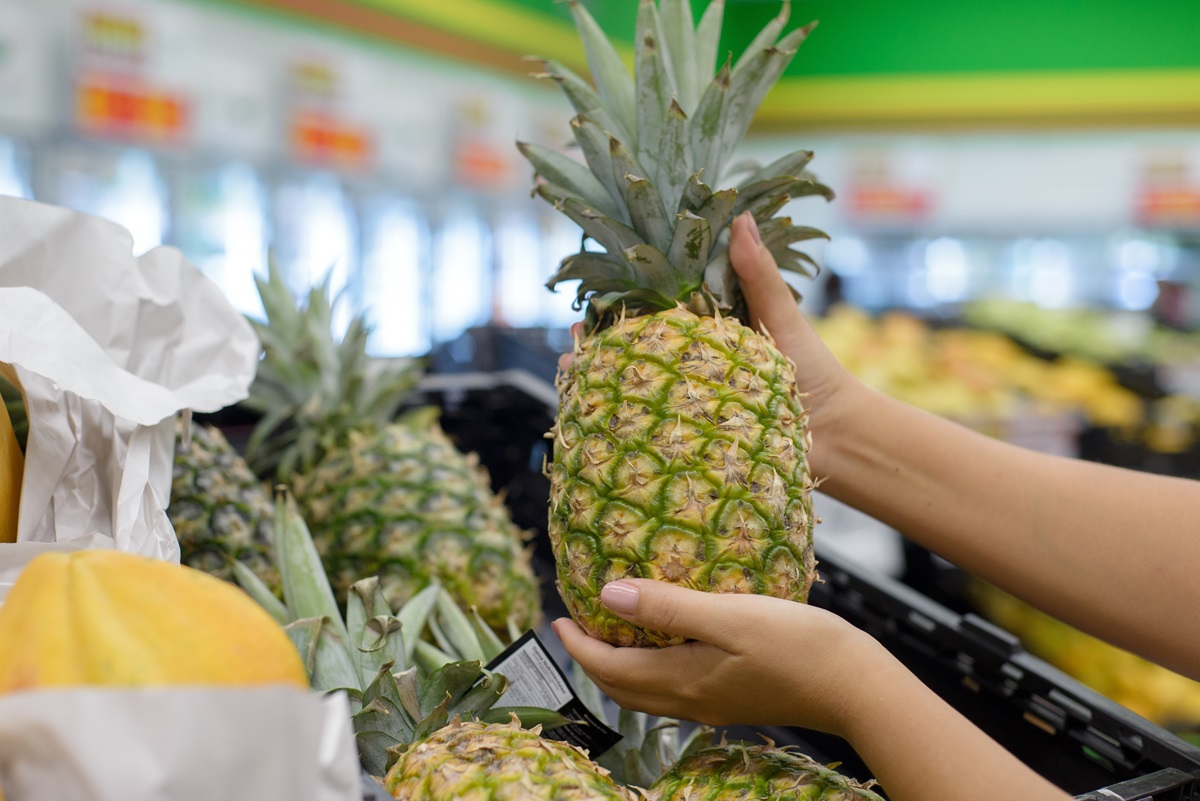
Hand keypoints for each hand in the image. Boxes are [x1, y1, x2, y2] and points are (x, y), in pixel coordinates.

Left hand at [552, 578, 903, 737]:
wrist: (854, 685)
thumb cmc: (797, 645)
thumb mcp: (729, 616)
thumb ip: (668, 606)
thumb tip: (607, 596)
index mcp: (681, 679)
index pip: (608, 668)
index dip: (576, 645)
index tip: (557, 617)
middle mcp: (690, 699)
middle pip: (620, 687)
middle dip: (591, 658)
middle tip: (576, 624)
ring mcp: (712, 703)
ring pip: (646, 690)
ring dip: (620, 664)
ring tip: (614, 628)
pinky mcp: (732, 698)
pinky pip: (674, 687)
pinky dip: (652, 666)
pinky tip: (668, 640)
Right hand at [557, 213, 857, 476]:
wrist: (840, 438)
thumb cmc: (816, 373)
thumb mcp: (783, 319)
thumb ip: (759, 274)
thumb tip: (740, 216)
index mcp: (713, 327)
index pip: (660, 306)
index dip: (626, 298)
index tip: (596, 291)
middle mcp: (696, 362)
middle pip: (637, 346)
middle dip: (601, 340)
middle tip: (573, 335)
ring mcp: (691, 398)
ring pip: (636, 384)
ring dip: (601, 378)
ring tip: (572, 373)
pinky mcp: (693, 432)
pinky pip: (651, 423)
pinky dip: (621, 418)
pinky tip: (592, 414)